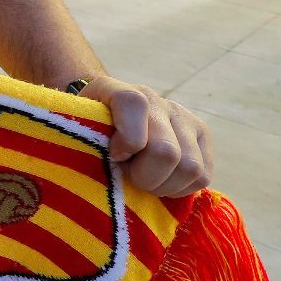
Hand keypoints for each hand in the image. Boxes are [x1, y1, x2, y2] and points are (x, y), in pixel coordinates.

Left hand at [80, 76, 212, 196]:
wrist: (108, 119)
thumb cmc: (89, 131)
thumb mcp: (77, 128)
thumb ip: (84, 136)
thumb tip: (109, 160)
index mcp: (122, 92)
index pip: (133, 104)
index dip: (126, 140)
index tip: (114, 155)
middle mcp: (158, 100)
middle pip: (166, 152)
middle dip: (144, 176)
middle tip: (128, 175)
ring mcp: (184, 116)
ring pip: (190, 168)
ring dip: (164, 185)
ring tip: (144, 176)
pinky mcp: (203, 136)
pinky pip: (203, 176)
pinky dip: (181, 187)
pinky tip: (161, 179)